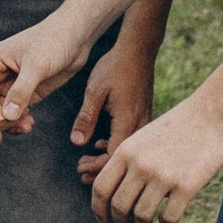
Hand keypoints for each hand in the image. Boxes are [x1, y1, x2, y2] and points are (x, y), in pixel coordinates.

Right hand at [0, 13, 88, 143]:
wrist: (77, 36)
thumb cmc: (53, 40)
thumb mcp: (36, 66)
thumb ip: (21, 91)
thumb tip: (6, 116)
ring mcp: (13, 85)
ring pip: (1, 111)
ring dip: (7, 124)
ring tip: (25, 128)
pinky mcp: (28, 93)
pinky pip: (16, 112)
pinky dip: (19, 121)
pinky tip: (29, 124)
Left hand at [71, 32, 157, 183]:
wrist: (138, 49)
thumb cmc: (116, 67)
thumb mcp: (95, 92)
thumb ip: (86, 118)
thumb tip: (78, 142)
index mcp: (128, 121)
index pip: (113, 157)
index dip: (96, 167)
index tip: (79, 168)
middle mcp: (140, 125)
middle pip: (122, 159)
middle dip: (101, 169)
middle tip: (81, 172)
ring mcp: (144, 120)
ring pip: (127, 150)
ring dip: (107, 158)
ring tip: (88, 161)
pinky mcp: (143, 114)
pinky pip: (131, 139)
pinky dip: (115, 146)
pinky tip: (102, 142)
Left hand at [83, 93, 222, 222]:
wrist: (212, 113)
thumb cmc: (177, 127)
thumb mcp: (143, 137)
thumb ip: (128, 162)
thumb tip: (114, 193)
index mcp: (126, 151)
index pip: (101, 189)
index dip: (98, 209)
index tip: (104, 219)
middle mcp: (141, 165)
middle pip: (118, 207)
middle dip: (121, 222)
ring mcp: (163, 176)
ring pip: (141, 216)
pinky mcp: (186, 186)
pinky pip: (168, 218)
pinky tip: (169, 218)